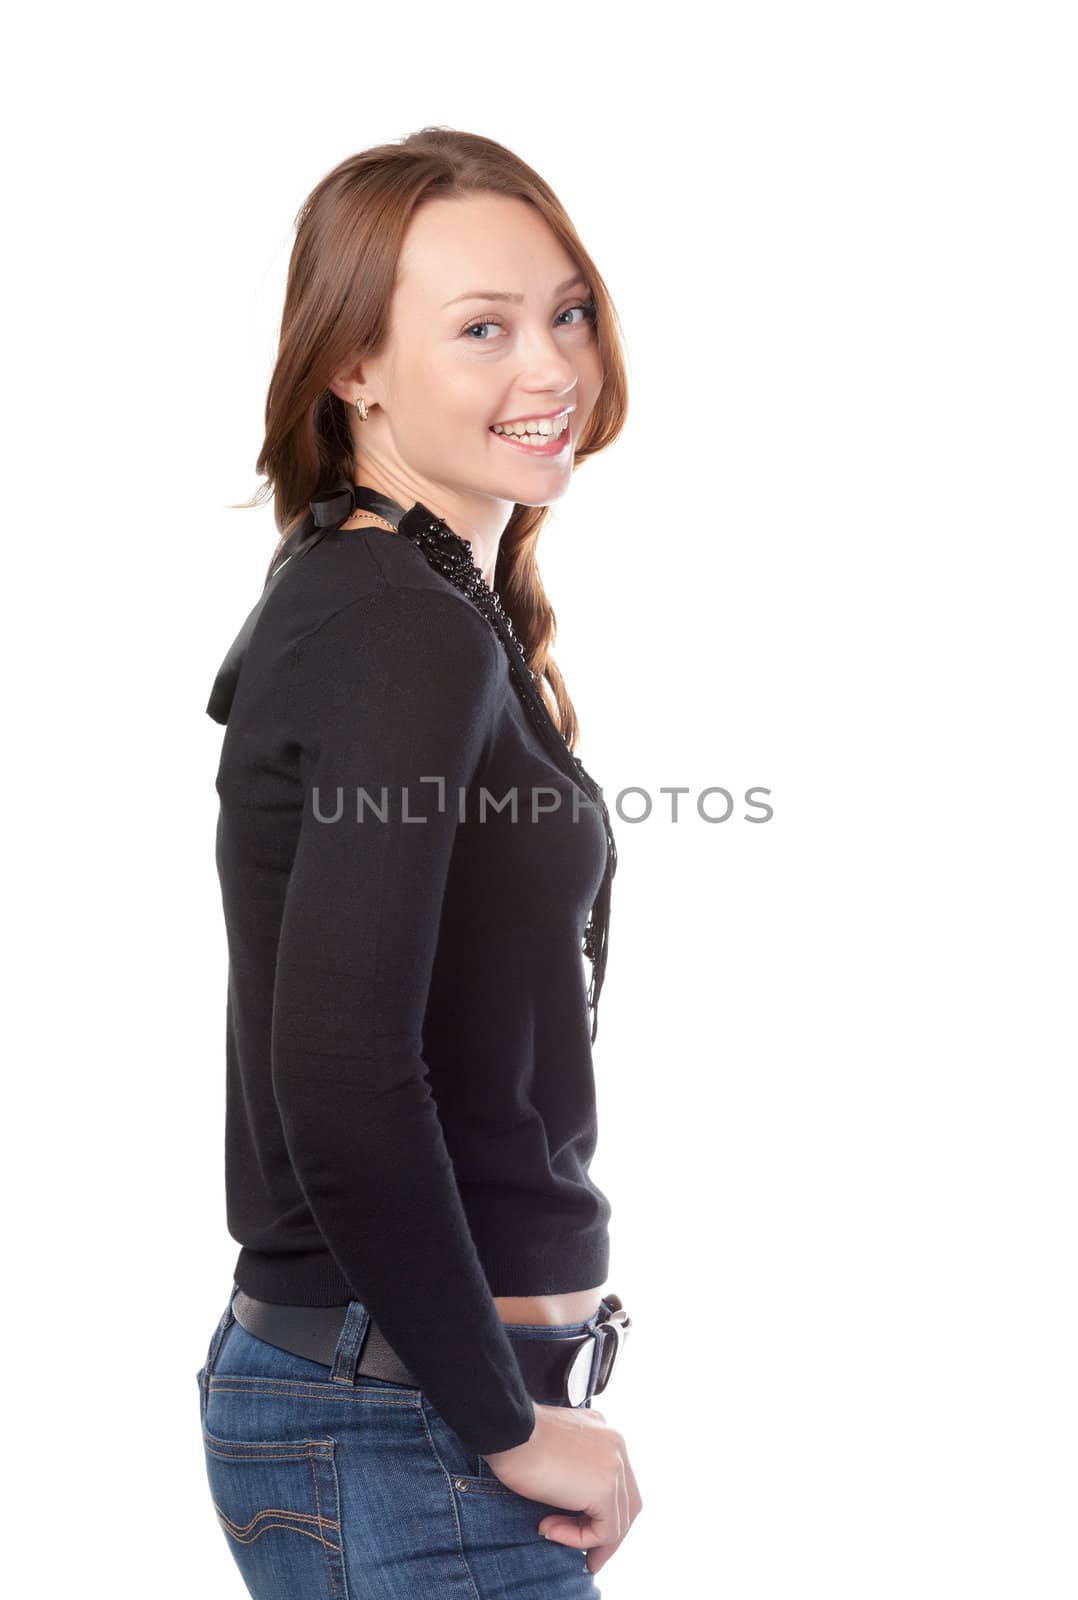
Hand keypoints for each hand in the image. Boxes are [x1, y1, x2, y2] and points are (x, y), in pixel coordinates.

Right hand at [480, 1402, 642, 1573]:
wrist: (508, 1430)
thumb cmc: (517, 1439)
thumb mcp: (552, 1449)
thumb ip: (571, 1468)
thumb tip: (572, 1504)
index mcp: (604, 1434)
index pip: (618, 1482)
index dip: (602, 1512)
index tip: (579, 1530)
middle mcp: (616, 1446)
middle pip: (627, 1503)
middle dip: (608, 1534)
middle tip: (590, 1559)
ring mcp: (615, 1466)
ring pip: (619, 1521)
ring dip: (587, 1538)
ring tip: (554, 1536)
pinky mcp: (606, 1489)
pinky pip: (605, 1531)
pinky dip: (579, 1539)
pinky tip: (549, 1529)